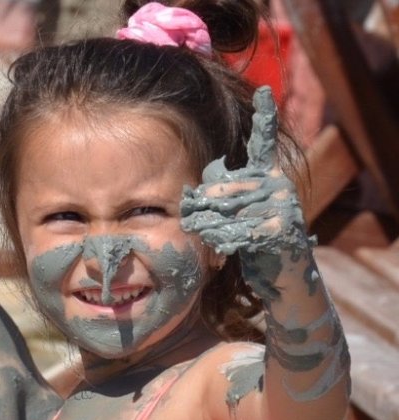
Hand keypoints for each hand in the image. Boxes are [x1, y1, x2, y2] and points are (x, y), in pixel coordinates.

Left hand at [180, 87, 312, 301]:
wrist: (284, 273)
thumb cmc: (252, 240)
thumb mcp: (233, 215)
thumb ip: (218, 199)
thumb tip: (191, 199)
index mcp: (267, 175)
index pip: (264, 142)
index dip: (264, 116)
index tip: (265, 90)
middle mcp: (277, 183)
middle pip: (221, 189)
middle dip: (201, 208)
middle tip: (192, 220)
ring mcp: (283, 204)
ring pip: (225, 213)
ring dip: (210, 230)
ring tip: (213, 237)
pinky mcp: (282, 227)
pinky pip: (237, 232)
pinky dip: (225, 243)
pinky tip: (227, 249)